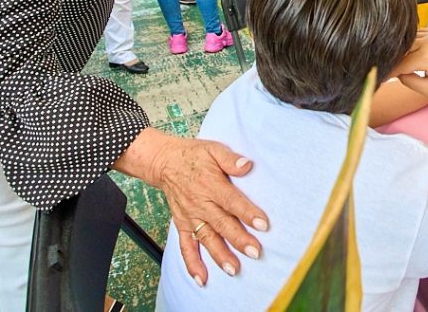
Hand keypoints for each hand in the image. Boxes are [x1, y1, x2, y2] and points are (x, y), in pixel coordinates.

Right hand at [150, 135, 267, 284]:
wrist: (165, 162)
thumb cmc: (194, 156)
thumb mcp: (213, 149)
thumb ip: (230, 159)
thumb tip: (247, 164)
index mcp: (211, 185)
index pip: (232, 201)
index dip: (247, 212)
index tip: (263, 224)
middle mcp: (200, 204)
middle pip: (222, 223)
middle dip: (239, 239)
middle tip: (255, 252)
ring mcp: (190, 217)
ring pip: (207, 239)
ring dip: (220, 255)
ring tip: (234, 269)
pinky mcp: (183, 225)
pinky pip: (186, 247)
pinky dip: (192, 264)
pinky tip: (202, 278)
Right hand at [391, 31, 427, 106]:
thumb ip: (407, 80)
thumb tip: (397, 72)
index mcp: (426, 56)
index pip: (399, 63)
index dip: (388, 71)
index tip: (381, 76)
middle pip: (402, 47)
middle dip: (394, 58)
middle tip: (388, 67)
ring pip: (410, 38)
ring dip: (403, 48)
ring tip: (397, 60)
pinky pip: (421, 33)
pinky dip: (413, 40)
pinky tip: (410, 50)